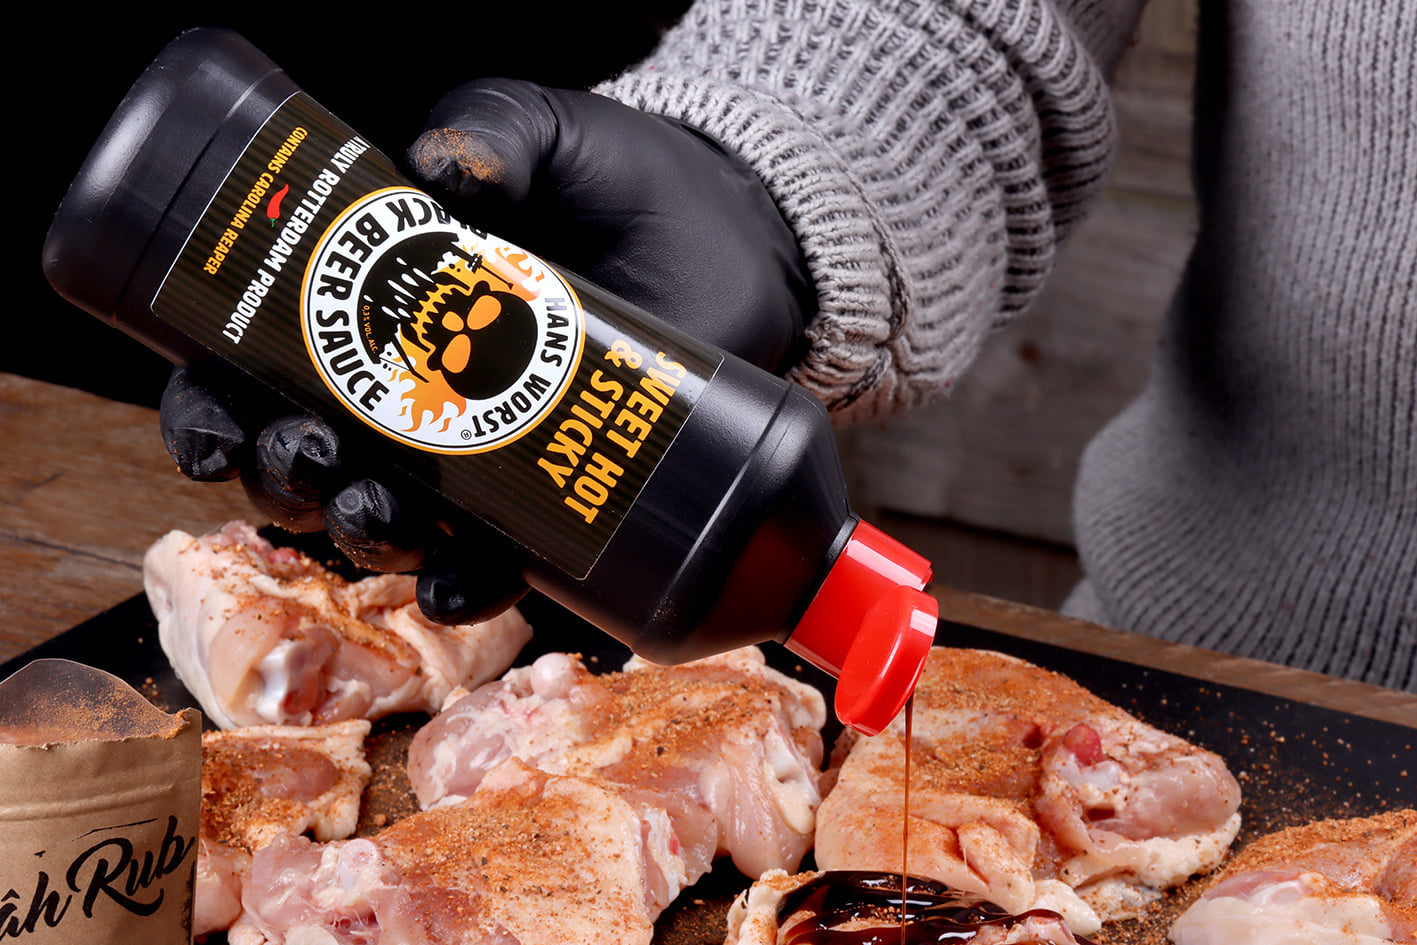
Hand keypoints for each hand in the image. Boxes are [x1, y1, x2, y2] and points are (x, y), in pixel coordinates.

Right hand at [161, 79, 813, 623]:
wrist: (731, 235)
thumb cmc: (617, 180)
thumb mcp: (546, 133)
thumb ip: (491, 128)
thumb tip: (440, 165)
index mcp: (371, 313)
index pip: (254, 375)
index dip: (213, 411)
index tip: (211, 429)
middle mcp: (407, 398)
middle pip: (303, 462)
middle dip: (285, 476)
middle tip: (311, 454)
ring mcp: (475, 457)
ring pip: (380, 521)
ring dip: (360, 531)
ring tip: (380, 511)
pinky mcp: (551, 498)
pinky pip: (490, 563)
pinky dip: (462, 583)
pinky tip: (453, 580)